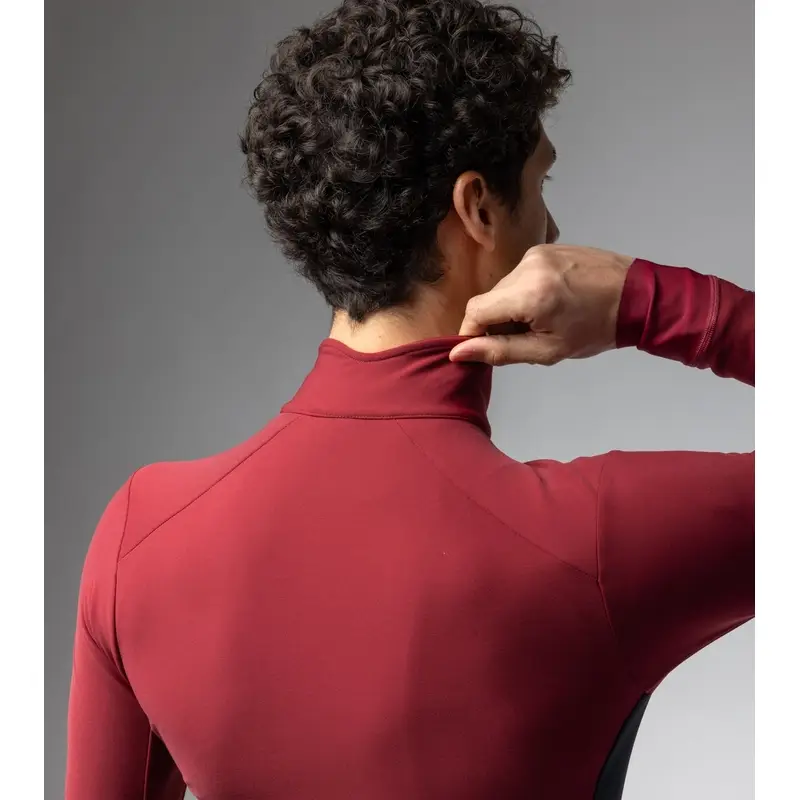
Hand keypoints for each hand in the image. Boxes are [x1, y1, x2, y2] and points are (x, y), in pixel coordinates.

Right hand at [449, 244, 633, 365]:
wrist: (637, 296)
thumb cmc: (595, 330)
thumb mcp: (547, 350)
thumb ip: (500, 351)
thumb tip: (459, 353)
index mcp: (529, 294)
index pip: (475, 310)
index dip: (471, 332)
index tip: (481, 348)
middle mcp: (528, 266)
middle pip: (490, 298)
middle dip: (497, 321)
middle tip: (524, 337)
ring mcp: (537, 253)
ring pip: (505, 287)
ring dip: (512, 306)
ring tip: (544, 318)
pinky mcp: (546, 247)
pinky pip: (521, 274)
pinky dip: (526, 291)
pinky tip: (552, 301)